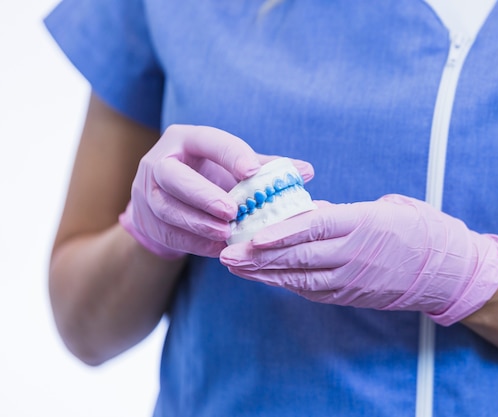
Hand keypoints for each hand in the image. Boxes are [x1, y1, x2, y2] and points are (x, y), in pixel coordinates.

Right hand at [119, 124, 313, 258]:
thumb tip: (307, 172)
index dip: (229, 155)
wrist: (169, 198)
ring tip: (226, 233)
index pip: (207, 141)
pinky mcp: (143, 218)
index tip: (252, 172)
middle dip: (203, 195)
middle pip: (173, 176)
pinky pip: (167, 233)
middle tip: (232, 211)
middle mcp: (159, 160)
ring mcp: (145, 190)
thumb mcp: (234, 167)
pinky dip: (192, 242)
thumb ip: (266, 168)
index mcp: (186, 139)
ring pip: (166, 208)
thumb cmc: (211, 176)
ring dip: (198, 223)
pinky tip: (216, 248)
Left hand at [220, 194, 497, 325]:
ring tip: (234, 267)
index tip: (253, 235)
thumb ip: (341, 211)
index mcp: (361, 223)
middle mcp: (352, 253)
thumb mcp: (382, 208)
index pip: (315, 226)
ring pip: (299, 277)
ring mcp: (350, 278)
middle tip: (226, 252)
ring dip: (264, 273)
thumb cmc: (415, 229)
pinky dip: (285, 283)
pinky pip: (312, 290)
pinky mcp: (349, 295)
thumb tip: (307, 211)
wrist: (444, 270)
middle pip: (299, 256)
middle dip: (259, 256)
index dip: (282, 232)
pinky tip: (264, 278)